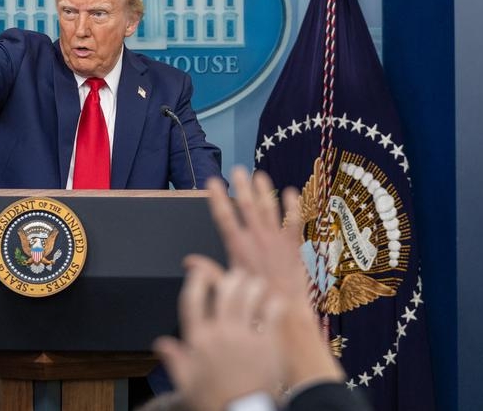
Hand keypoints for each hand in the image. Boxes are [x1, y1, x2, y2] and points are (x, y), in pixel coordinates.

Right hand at [155, 267, 283, 410]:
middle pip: (224, 291)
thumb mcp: (186, 383)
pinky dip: (272, 303)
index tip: (198, 270)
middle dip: (230, 278)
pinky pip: (271, 313)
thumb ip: (174, 359)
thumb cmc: (215, 402)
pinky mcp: (267, 344)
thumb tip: (160, 344)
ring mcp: (244, 336)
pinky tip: (274, 300)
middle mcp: (220, 332)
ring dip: (252, 284)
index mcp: (198, 339)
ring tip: (255, 281)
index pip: (192, 299)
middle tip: (235, 274)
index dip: (195, 280)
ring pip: (248, 296)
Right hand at [205, 168, 304, 300]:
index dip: (218, 198)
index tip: (212, 182)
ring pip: (269, 209)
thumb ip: (208, 272)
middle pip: (247, 206)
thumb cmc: (255, 304)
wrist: (286, 313)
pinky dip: (293, 206)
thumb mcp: (228, 287)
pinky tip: (291, 192)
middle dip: (242, 187)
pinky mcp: (293, 247)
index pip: (224, 217)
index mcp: (238, 248)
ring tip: (259, 175)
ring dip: (264, 191)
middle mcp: (257, 240)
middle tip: (237, 169)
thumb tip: (188, 261)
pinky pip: (294, 221)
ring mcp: (276, 241)